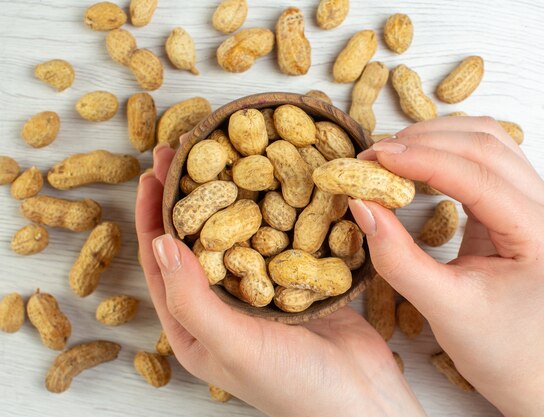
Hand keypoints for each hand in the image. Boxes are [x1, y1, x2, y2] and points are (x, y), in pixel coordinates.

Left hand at [136, 144, 425, 416]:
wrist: (363, 400)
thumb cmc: (294, 387)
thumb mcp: (234, 347)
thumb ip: (193, 300)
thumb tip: (159, 243)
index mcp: (196, 325)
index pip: (163, 262)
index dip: (153, 214)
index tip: (152, 171)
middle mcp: (226, 304)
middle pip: (201, 238)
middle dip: (192, 194)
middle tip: (190, 148)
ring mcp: (264, 290)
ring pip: (242, 232)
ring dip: (236, 195)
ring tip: (233, 155)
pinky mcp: (299, 280)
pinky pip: (283, 237)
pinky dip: (279, 209)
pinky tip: (281, 180)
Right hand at [352, 117, 543, 416]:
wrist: (515, 351)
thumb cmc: (486, 337)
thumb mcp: (438, 304)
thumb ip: (397, 257)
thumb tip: (362, 203)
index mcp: (539, 237)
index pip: (478, 178)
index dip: (422, 161)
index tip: (374, 157)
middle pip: (485, 145)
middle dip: (423, 142)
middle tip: (372, 156)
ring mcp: (539, 195)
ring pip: (487, 136)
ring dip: (434, 135)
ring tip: (389, 154)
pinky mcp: (520, 192)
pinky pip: (485, 149)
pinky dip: (446, 143)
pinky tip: (416, 156)